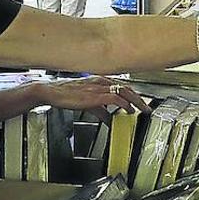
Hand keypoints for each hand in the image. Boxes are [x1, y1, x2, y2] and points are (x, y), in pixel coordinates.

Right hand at [33, 77, 150, 119]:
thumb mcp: (87, 103)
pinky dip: (124, 104)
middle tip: (147, 108)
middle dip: (139, 98)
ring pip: (123, 91)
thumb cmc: (65, 95)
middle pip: (126, 88)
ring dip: (136, 101)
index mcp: (100, 81)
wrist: (51, 92)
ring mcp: (99, 87)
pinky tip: (129, 110)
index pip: (121, 86)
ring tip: (142, 110)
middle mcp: (101, 82)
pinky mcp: (95, 95)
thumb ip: (100, 111)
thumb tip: (109, 119)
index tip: (140, 102)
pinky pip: (114, 98)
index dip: (133, 94)